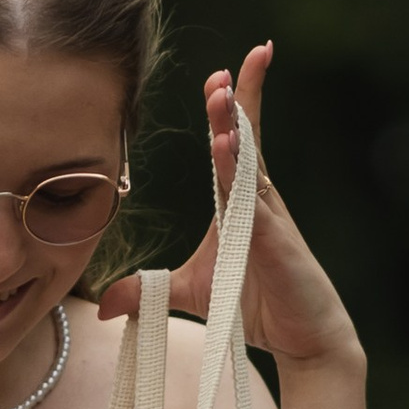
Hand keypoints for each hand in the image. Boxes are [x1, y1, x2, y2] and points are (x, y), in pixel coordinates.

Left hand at [99, 46, 361, 373]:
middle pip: (244, 142)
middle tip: (224, 69)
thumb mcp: (190, 293)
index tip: (216, 76)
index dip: (224, 110)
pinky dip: (241, 179)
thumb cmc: (254, 305)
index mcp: (237, 202)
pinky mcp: (275, 246)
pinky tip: (229, 154)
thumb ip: (149, 290)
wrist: (305, 340)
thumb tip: (103, 304)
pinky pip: (256, 206)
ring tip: (222, 94)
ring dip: (235, 129)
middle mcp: (256, 202)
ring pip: (250, 165)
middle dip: (236, 102)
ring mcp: (268, 220)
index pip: (230, 146)